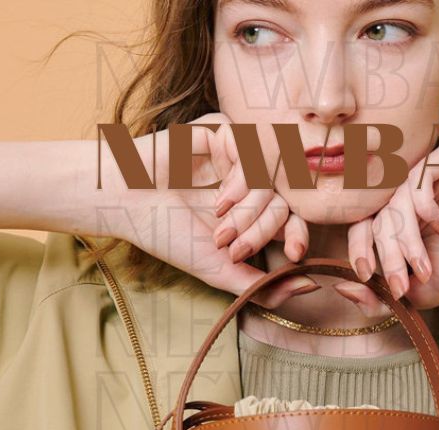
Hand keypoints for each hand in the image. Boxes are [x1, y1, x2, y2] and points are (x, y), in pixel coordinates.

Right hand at [102, 112, 318, 307]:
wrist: (126, 202)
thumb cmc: (168, 236)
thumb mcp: (222, 272)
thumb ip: (264, 288)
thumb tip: (312, 286)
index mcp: (250, 212)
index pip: (293, 220)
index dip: (298, 237)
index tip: (294, 255)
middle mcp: (248, 183)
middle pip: (284, 203)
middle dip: (260, 231)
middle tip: (231, 245)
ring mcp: (238, 156)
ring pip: (272, 181)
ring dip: (248, 211)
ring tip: (218, 223)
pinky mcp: (225, 132)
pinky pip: (256, 154)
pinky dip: (242, 183)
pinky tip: (217, 199)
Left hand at [330, 143, 438, 315]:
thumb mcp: (419, 293)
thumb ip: (379, 297)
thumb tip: (340, 288)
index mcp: (400, 222)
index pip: (363, 230)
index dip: (359, 251)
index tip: (366, 274)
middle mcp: (408, 197)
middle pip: (375, 218)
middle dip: (386, 255)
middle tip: (402, 282)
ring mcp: (424, 176)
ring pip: (392, 203)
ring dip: (405, 241)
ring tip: (426, 267)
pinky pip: (414, 180)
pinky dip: (424, 209)